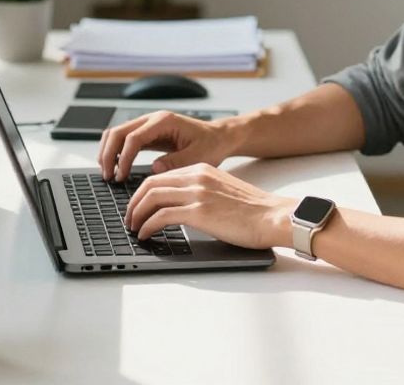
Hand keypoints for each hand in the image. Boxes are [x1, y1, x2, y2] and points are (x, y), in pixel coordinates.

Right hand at [97, 110, 241, 181]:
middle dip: (108, 154)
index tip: (121, 176)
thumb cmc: (212, 145)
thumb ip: (176, 162)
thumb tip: (153, 169)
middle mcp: (153, 119)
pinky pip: (124, 139)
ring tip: (109, 174)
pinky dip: (115, 152)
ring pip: (117, 133)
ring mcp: (148, 125)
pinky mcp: (148, 133)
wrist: (219, 137)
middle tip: (108, 177)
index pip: (133, 137)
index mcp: (164, 121)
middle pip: (118, 132)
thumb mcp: (199, 157)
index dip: (123, 158)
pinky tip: (116, 167)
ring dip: (108, 152)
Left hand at [123, 163, 294, 249]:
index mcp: (202, 169)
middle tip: (130, 218)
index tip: (138, 205)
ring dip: (137, 214)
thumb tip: (180, 208)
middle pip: (151, 183)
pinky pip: (162, 216)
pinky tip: (146, 235)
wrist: (274, 217)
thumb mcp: (222, 191)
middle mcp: (196, 176)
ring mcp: (197, 193)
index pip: (162, 175)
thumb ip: (201, 193)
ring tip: (134, 228)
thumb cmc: (254, 211)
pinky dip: (148, 226)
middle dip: (134, 202)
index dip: (144, 192)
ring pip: (152, 197)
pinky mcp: (199, 212)